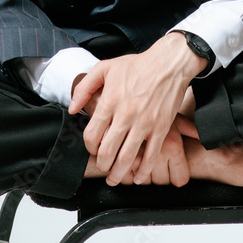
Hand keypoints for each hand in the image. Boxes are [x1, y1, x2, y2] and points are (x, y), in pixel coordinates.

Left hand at [68, 34, 205, 184]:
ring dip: (118, 174)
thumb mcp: (105, 68)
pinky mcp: (161, 128)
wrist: (169, 64)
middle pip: (107, 151)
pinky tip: (138, 176)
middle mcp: (125, 114)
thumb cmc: (138, 65)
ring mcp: (144, 123)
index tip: (93, 148)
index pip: (92, 135)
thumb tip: (73, 108)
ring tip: (115, 178)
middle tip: (103, 167)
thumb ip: (84, 87)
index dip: (89, 147)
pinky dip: (143, 171)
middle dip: (102, 165)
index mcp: (110, 101)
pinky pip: (151, 156)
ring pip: (127, 158)